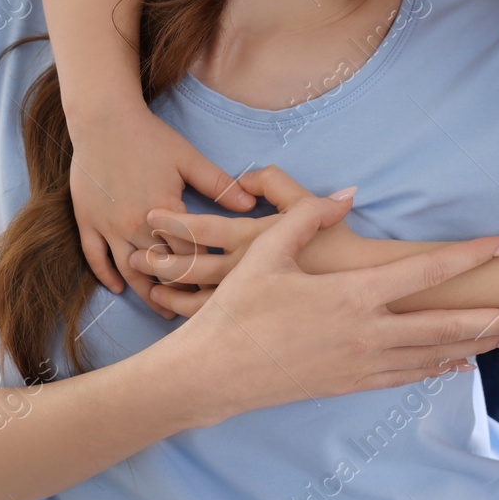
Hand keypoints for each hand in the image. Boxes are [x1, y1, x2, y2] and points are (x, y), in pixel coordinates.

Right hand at [68, 105, 255, 319]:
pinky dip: (107, 276)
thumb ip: (219, 185)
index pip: (189, 253)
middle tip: (201, 312)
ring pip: (129, 270)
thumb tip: (251, 206)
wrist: (102, 120)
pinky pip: (95, 257)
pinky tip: (119, 288)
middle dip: (181, 291)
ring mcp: (107, 226)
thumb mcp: (188, 158)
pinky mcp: (87, 222)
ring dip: (147, 293)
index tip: (224, 289)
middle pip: (160, 268)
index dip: (207, 272)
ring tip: (165, 311)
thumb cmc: (150, 137)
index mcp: (163, 211)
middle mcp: (134, 225)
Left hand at [133, 166, 344, 307]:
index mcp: (254, 238)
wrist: (363, 287)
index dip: (173, 220)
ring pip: (196, 299)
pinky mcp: (255, 321)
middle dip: (158, 259)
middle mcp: (245, 271)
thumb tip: (242, 177)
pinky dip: (191, 316)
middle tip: (135, 254)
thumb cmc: (335, 242)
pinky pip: (214, 322)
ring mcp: (249, 300)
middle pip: (190, 266)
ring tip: (150, 287)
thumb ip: (272, 181)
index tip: (150, 215)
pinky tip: (178, 313)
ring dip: (168, 292)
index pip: (202, 228)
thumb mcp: (304, 201)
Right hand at [166, 193, 498, 420]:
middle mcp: (370, 334)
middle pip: (451, 326)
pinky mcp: (352, 384)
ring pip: (438, 355)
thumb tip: (350, 191)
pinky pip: (410, 374)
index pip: (428, 272)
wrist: (213, 375)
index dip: (473, 256)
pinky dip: (441, 366)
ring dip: (481, 345)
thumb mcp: (269, 252)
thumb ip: (310, 214)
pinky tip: (462, 363)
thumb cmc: (238, 309)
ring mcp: (364, 364)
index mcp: (354, 296)